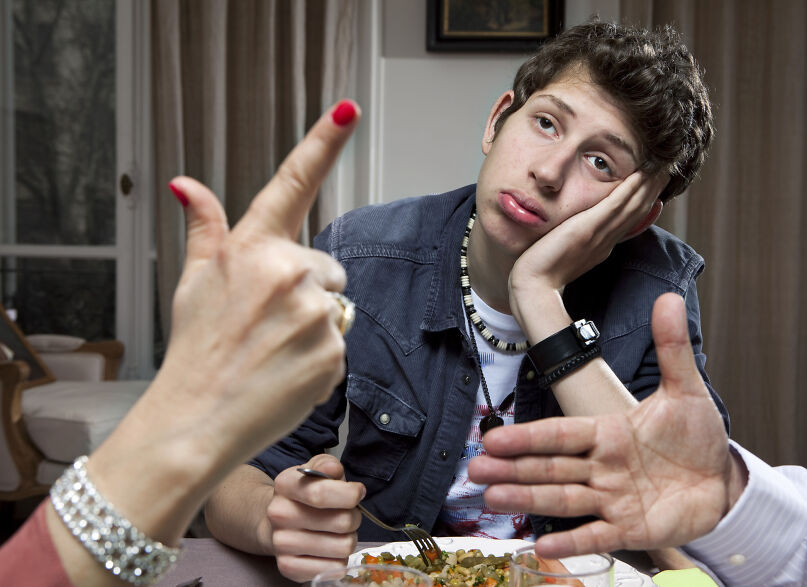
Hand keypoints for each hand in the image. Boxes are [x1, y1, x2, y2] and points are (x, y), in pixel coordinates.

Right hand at [147, 101, 360, 465]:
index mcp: (252, 249)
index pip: (292, 183)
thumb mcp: (194, 282)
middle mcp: (287, 272)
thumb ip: (205, 230)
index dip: (323, 142)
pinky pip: (340, 344)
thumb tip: (187, 184)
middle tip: (268, 324)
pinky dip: (320, 358)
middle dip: (307, 290)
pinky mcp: (332, 351)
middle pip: (327, 268)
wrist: (197, 420)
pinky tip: (286, 372)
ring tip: (274, 351)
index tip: (349, 109)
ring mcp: (312, 312)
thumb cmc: (195, 351)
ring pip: (335, 307)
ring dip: (315, 325)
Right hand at [268, 455, 364, 580]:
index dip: (350, 494)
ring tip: (337, 532)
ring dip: (349, 539)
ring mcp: (281, 543)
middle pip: (342, 522)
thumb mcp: (315, 470)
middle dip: (353, 517)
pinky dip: (340, 560)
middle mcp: (279, 514)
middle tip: (346, 515)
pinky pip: (335, 568)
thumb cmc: (305, 495)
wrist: (277, 523)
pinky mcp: (288, 567)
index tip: (358, 492)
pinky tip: (329, 550)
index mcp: (285, 485)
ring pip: (343, 546)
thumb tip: (333, 469)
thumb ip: (326, 465)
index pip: (321, 494)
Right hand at [469, 293, 745, 557]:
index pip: (562, 434)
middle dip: (513, 469)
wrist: (721, 480)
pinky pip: (596, 535)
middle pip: (551, 468)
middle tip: (475, 471)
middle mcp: (602, 466)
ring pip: (564, 500)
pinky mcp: (630, 528)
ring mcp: (613, 499)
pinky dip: (571, 542)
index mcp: (608, 433)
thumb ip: (671, 348)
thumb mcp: (686, 390)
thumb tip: (667, 298)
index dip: (529, 436)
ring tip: (493, 500)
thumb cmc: (696, 436)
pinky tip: (542, 545)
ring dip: (528, 500)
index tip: (495, 438)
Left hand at [508, 172, 666, 333]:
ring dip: (650, 185)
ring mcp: (599, 235)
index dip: (644, 201)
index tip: (654, 183)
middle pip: (637, 211)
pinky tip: (642, 174)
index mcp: (602, 246)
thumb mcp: (563, 254)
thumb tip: (579, 233)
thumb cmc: (541, 274)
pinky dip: (631, 189)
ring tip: (664, 166)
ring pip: (633, 206)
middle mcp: (606, 240)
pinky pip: (615, 205)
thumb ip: (576, 243)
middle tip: (669, 168)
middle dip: (654, 189)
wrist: (533, 287)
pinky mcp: (588, 229)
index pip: (629, 220)